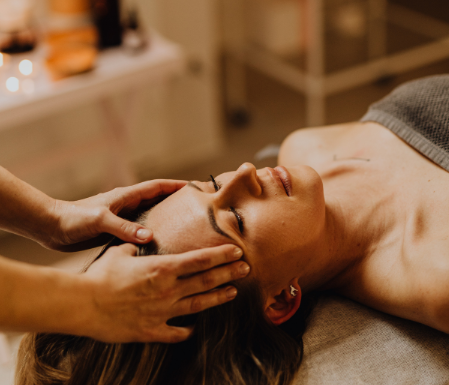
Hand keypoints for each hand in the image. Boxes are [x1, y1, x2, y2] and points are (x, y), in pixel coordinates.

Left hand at [46, 180, 186, 251]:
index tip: (196, 186)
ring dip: (166, 220)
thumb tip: (151, 236)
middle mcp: (127, 205)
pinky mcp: (115, 232)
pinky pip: (139, 232)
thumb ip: (124, 228)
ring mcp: (122, 218)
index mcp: (126, 196)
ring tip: (186, 230)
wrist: (51, 227)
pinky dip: (152, 235)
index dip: (177, 185)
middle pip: (158, 201)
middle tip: (197, 210)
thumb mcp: (100, 221)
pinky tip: (160, 247)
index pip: (158, 187)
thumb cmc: (74, 218)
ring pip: (150, 217)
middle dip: (177, 202)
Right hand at [81, 243, 249, 342]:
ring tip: (233, 292)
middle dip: (228, 273)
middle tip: (246, 268)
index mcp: (163, 268)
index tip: (237, 251)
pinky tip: (195, 328)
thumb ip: (139, 244)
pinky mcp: (151, 331)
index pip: (201, 259)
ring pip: (199, 305)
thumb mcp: (122, 251)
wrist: (83, 304)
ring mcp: (162, 313)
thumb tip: (146, 234)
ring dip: (218, 298)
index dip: (222, 255)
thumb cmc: (101, 274)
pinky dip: (187, 330)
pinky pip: (176, 333)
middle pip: (206, 281)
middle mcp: (168, 290)